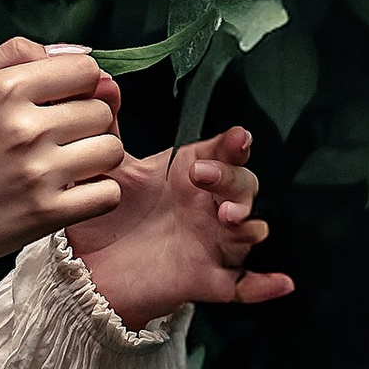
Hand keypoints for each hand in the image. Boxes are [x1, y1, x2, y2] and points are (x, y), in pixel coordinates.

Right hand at [0, 37, 124, 349]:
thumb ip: (12, 56)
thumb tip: (76, 51)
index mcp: (3, 89)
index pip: (87, 71)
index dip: (84, 84)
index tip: (67, 100)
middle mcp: (24, 128)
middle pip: (103, 110)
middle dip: (89, 120)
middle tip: (62, 137)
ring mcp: (37, 173)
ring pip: (112, 150)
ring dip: (97, 156)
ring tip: (70, 163)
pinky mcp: (45, 215)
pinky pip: (107, 193)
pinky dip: (98, 193)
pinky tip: (73, 192)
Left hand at [68, 121, 294, 331]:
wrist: (87, 270)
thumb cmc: (107, 217)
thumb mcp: (107, 171)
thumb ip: (107, 129)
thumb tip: (103, 82)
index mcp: (189, 175)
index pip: (224, 153)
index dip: (235, 144)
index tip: (237, 138)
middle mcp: (208, 207)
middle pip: (243, 187)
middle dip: (231, 179)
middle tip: (202, 175)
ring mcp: (212, 244)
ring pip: (248, 231)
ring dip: (248, 224)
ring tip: (228, 219)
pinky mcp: (207, 280)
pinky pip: (243, 286)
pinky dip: (263, 285)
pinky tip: (281, 283)